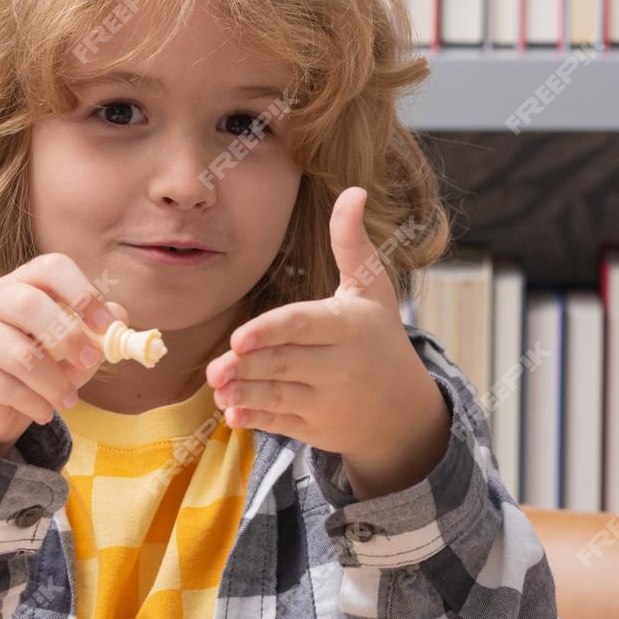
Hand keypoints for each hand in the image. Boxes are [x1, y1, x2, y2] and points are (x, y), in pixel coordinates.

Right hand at [0, 253, 126, 453]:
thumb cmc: (37, 364)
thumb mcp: (71, 348)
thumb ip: (95, 334)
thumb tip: (119, 318)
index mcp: (24, 282)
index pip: (51, 267)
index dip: (82, 292)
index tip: (105, 324)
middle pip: (28, 304)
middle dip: (67, 336)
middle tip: (90, 361)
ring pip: (18, 354)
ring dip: (53, 383)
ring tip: (68, 401)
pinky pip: (5, 387)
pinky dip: (34, 404)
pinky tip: (44, 412)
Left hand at [206, 187, 448, 495]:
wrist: (403, 411)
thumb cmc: (380, 337)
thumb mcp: (373, 289)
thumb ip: (352, 243)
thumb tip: (353, 190)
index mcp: (349, 326)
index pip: (303, 326)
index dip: (269, 332)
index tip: (238, 338)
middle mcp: (339, 366)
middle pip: (284, 363)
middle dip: (247, 367)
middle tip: (215, 367)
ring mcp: (327, 401)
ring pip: (278, 395)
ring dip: (244, 393)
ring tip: (217, 385)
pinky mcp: (315, 428)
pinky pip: (279, 423)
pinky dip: (254, 419)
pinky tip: (231, 411)